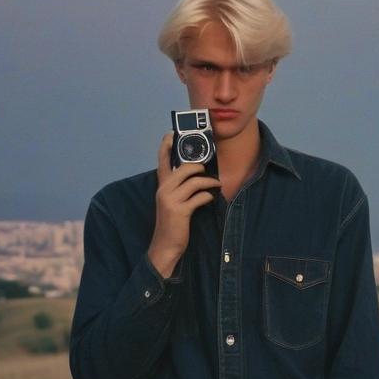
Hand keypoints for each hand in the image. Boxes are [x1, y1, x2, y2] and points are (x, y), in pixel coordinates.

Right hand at [147, 134, 220, 276]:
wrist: (165, 246)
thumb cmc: (173, 223)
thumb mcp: (173, 201)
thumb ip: (180, 187)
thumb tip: (198, 173)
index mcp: (162, 185)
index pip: (161, 159)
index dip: (167, 144)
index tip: (172, 133)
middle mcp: (164, 189)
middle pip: (184, 166)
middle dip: (200, 165)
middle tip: (209, 170)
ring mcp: (170, 200)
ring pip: (194, 180)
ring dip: (209, 182)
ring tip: (216, 184)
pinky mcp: (179, 211)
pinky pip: (199, 197)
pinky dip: (207, 196)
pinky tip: (209, 199)